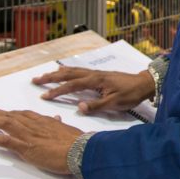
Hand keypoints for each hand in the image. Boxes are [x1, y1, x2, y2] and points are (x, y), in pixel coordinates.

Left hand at [0, 107, 81, 173]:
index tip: (4, 111)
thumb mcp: (68, 130)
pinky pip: (3, 140)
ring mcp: (28, 135)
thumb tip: (56, 118)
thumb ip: (59, 124)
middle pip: (11, 115)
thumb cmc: (77, 142)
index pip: (25, 114)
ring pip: (4, 124)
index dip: (12, 112)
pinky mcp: (25, 146)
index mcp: (45, 121)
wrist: (80, 150)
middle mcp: (34, 125)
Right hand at [33, 66, 154, 113]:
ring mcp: (96, 73)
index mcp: (95, 80)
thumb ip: (97, 105)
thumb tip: (79, 107)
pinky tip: (64, 73)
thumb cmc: (130, 94)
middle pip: (68, 74)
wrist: (144, 83)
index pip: (72, 85)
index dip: (57, 90)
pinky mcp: (99, 75)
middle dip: (51, 77)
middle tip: (35, 80)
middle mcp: (93, 74)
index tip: (44, 95)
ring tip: (45, 75)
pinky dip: (68, 72)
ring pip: (73, 71)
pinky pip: (79, 71)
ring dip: (58, 73)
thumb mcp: (115, 103)